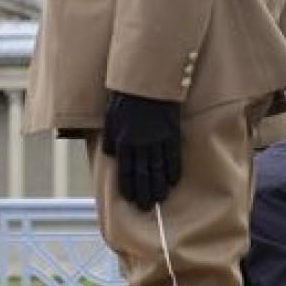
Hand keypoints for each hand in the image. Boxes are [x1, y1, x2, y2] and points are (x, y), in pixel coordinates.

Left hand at [102, 91, 181, 210]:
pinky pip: (172, 154)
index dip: (129, 186)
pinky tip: (174, 180)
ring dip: (159, 184)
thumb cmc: (125, 95)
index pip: (126, 169)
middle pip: (142, 172)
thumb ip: (111, 136)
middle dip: (144, 191)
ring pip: (158, 166)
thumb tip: (111, 155)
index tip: (132, 200)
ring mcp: (157, 137)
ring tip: (161, 199)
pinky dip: (173, 168)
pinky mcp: (171, 130)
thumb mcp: (110, 115)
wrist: (146, 78)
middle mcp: (140, 142)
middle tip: (147, 207)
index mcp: (123, 139)